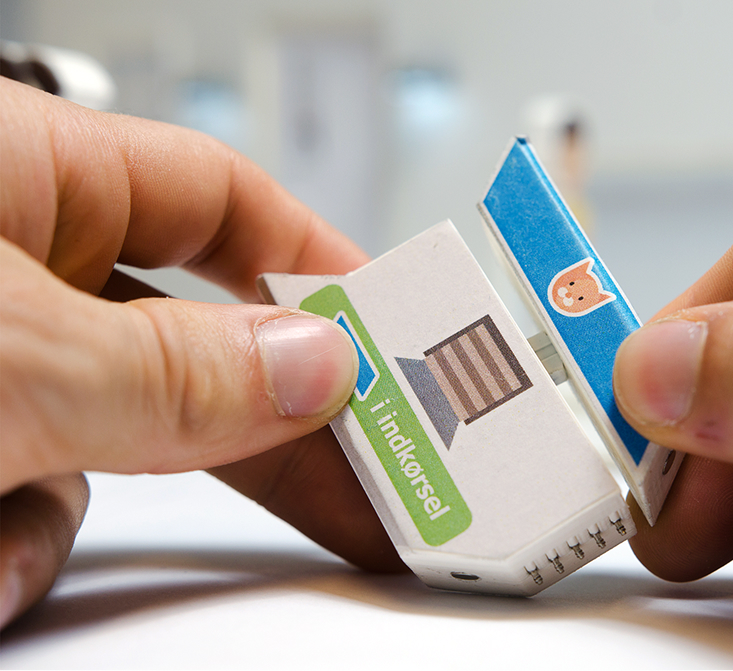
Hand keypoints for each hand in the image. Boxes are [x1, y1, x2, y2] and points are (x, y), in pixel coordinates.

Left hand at [0, 78, 397, 626]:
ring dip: (54, 516)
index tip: (402, 351)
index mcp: (16, 169)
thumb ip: (176, 373)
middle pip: (175, 346)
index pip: (217, 198)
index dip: (320, 270)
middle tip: (357, 500)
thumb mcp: (13, 355)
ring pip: (83, 448)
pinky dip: (1, 545)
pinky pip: (14, 499)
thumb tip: (316, 373)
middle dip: (237, 437)